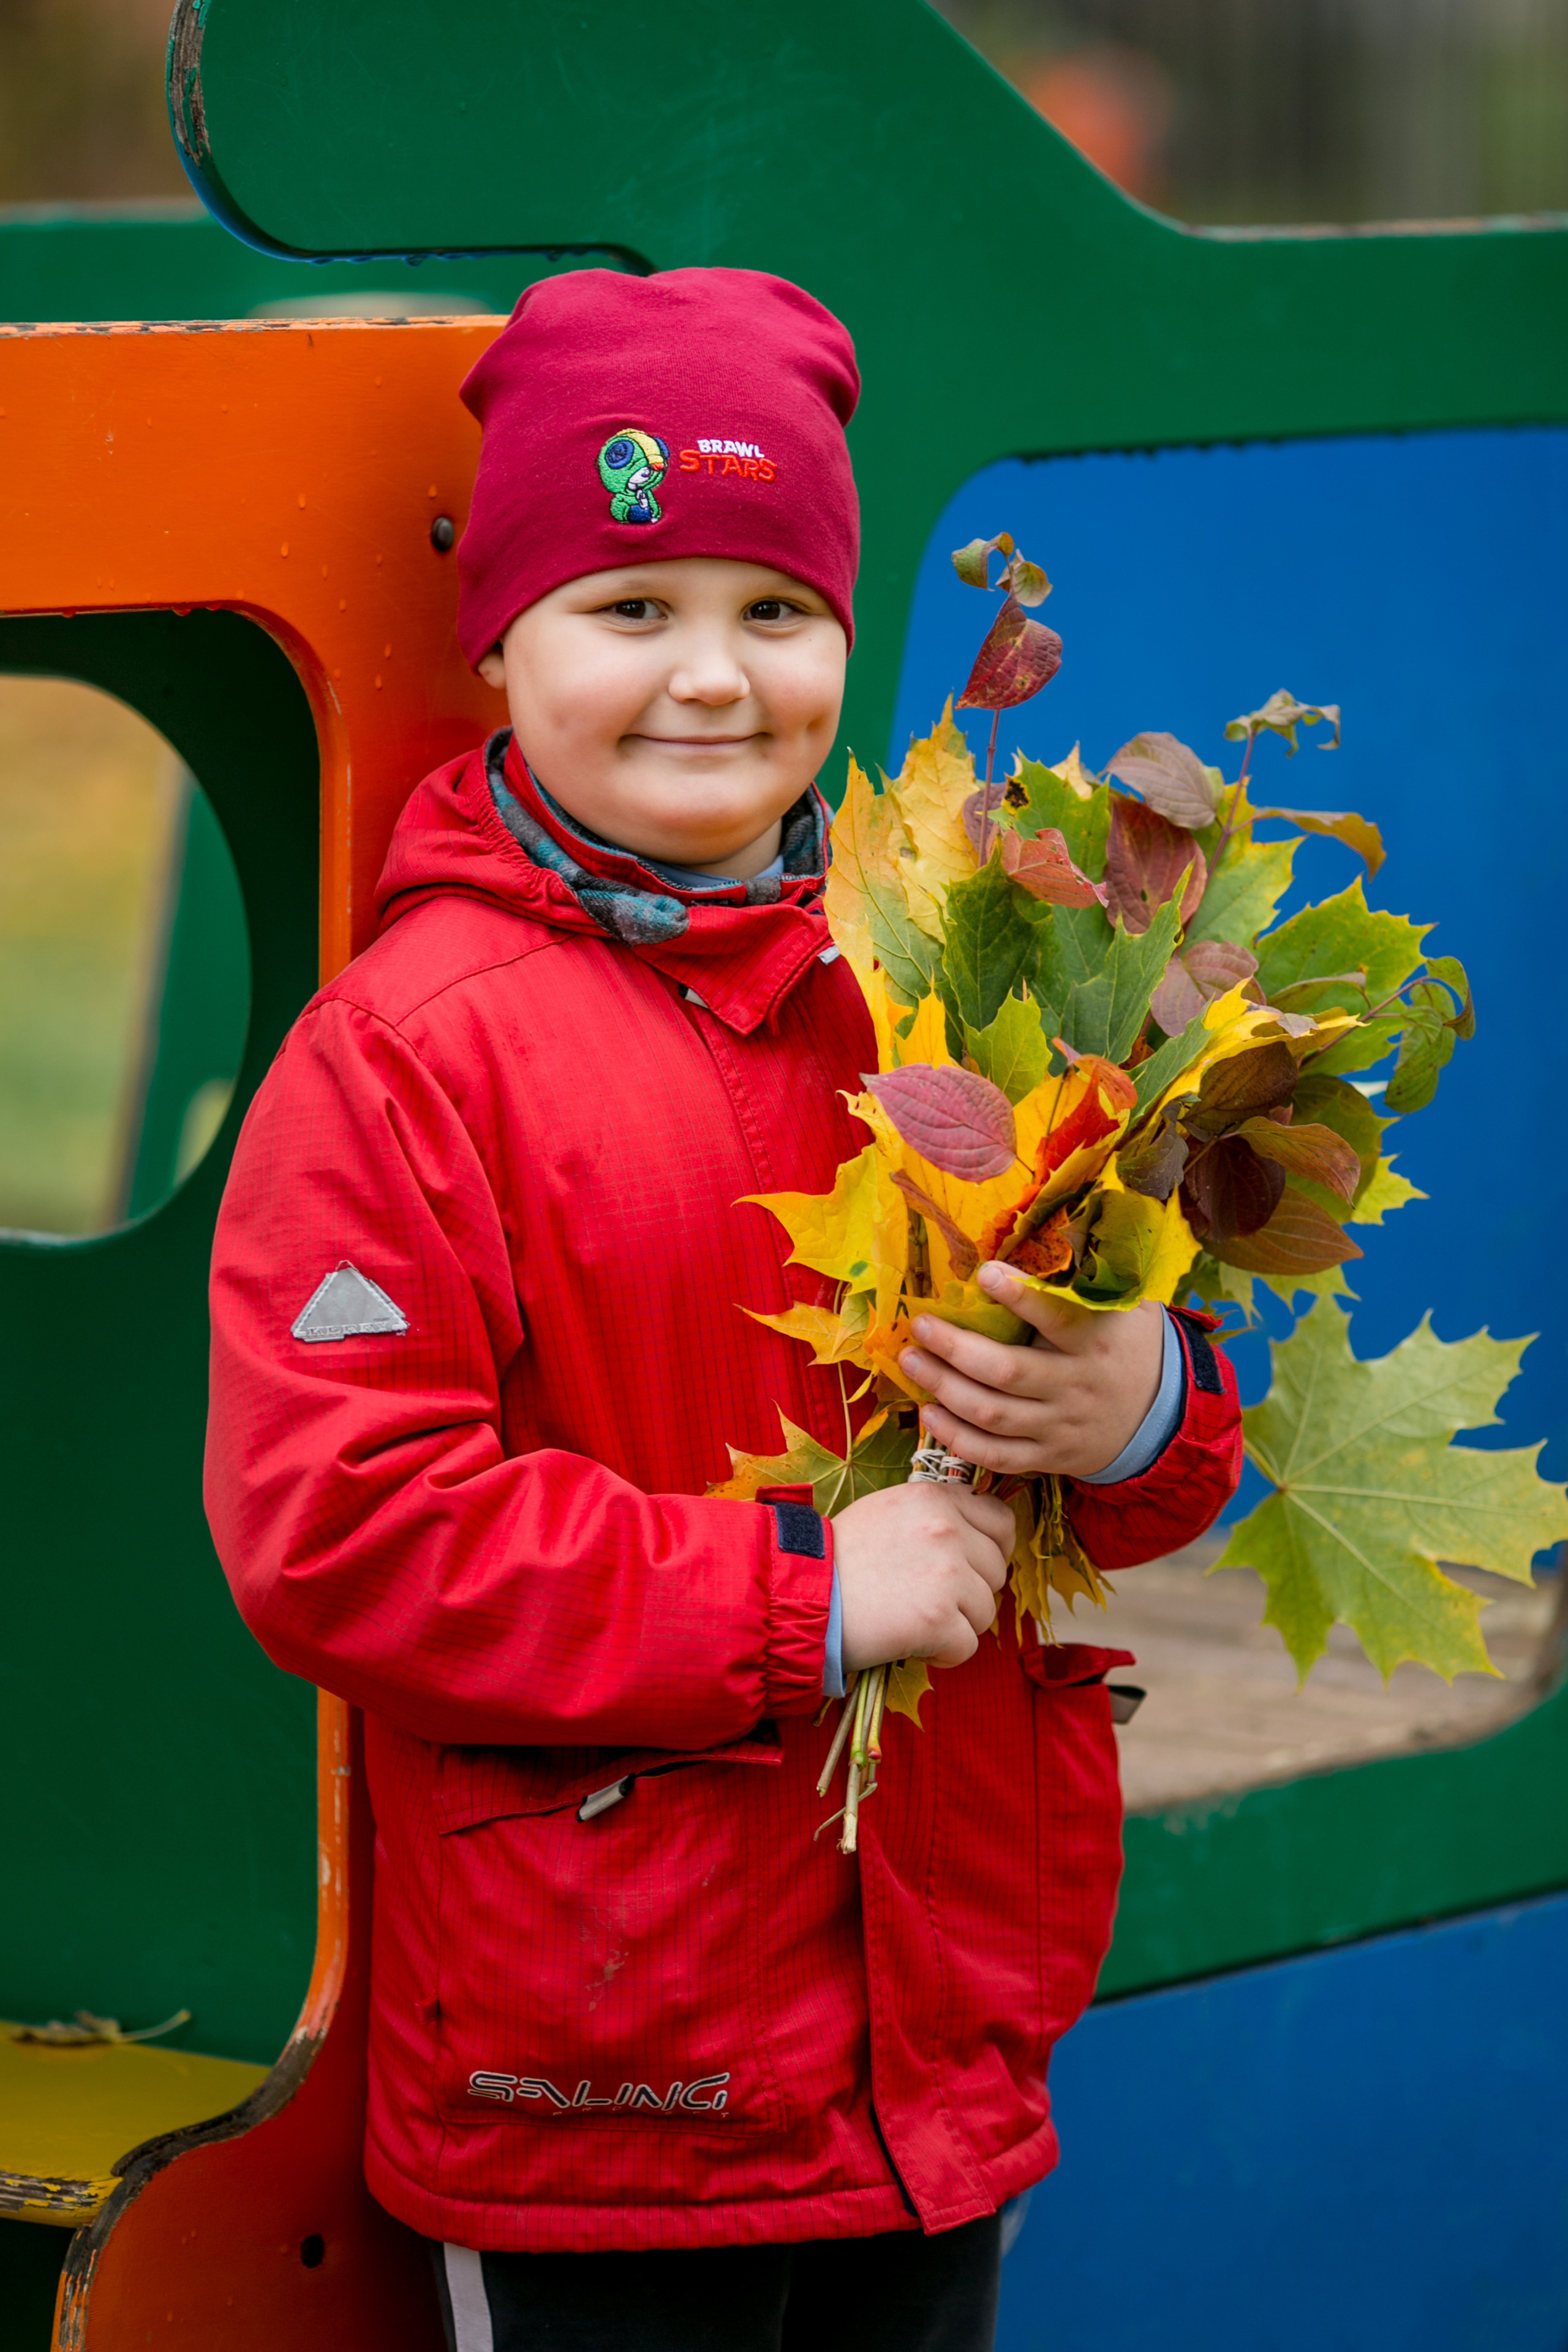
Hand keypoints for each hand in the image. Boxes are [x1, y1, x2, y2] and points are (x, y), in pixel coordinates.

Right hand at [833, 1482, 1012, 1670]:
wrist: (800, 1596)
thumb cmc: (840, 1558)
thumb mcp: (888, 1512)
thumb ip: (935, 1515)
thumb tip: (978, 1536)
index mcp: (935, 1498)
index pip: (1002, 1521)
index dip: (992, 1548)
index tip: (972, 1566)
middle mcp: (946, 1528)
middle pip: (997, 1570)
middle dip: (971, 1591)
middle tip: (928, 1598)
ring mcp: (946, 1573)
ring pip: (986, 1610)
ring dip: (958, 1623)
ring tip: (914, 1619)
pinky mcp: (938, 1618)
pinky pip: (968, 1646)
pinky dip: (944, 1653)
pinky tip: (913, 1643)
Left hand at [899, 1263, 1165, 1479]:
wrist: (1166, 1418)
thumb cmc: (1130, 1347)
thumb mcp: (1125, 1309)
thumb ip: (1086, 1284)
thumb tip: (1037, 1240)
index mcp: (1094, 1342)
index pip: (1056, 1316)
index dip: (1019, 1295)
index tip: (985, 1272)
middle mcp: (1075, 1385)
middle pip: (1005, 1372)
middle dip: (955, 1348)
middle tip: (921, 1325)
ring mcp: (1060, 1426)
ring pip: (992, 1414)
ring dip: (943, 1388)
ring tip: (911, 1362)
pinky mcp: (1049, 1457)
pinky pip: (996, 1455)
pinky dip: (958, 1438)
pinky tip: (929, 1414)